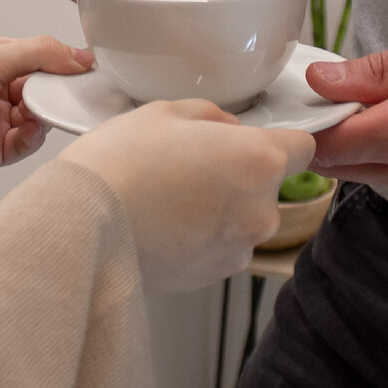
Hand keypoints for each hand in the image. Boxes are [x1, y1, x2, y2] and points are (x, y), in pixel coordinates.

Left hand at [0, 35, 93, 192]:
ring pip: (38, 118)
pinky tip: (28, 129)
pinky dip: (33, 138)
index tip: (86, 67)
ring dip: (45, 114)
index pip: (39, 58)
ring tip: (41, 110)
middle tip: (71, 91)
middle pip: (43, 90)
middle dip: (57, 91)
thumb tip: (80, 54)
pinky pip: (25, 146)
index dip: (62, 63)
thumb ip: (39, 53)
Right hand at [58, 100, 314, 291]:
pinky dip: (200, 237)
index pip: (304, 147)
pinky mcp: (214, 276)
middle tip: (188, 164)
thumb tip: (230, 132)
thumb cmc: (121, 161)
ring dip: (220, 209)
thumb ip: (214, 118)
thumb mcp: (167, 111)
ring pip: (242, 219)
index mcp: (258, 160)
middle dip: (239, 175)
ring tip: (168, 197)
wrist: (83, 226)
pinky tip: (163, 224)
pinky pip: (220, 247)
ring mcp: (238, 249)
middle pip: (268, 185)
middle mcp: (261, 209)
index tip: (254, 141)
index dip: (280, 141)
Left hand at [305, 9, 387, 206]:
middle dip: (320, 131)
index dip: (300, 121)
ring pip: (371, 171)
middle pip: (343, 164)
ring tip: (361, 93)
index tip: (286, 95)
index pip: (330, 145)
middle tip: (317, 88)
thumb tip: (324, 79)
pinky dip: (386, 148)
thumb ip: (384, 69)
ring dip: (355, 139)